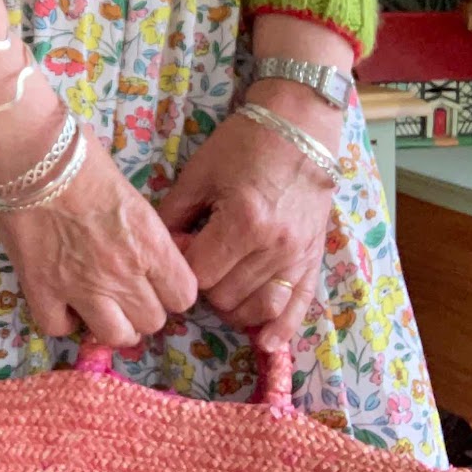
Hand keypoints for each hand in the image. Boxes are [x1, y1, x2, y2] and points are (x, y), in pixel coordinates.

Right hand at [0, 125, 198, 349]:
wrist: (28, 155)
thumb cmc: (80, 156)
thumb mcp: (129, 190)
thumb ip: (142, 228)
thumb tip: (142, 241)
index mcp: (149, 242)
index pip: (184, 295)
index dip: (172, 289)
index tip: (158, 278)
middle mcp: (122, 272)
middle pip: (153, 321)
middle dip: (143, 307)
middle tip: (127, 289)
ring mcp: (81, 287)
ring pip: (116, 336)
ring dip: (112, 323)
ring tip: (100, 304)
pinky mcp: (41, 291)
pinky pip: (60, 328)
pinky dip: (63, 319)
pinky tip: (62, 301)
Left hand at [157, 91, 338, 352]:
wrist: (300, 128)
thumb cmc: (244, 145)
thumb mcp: (199, 174)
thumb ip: (174, 216)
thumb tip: (158, 253)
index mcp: (243, 221)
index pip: (199, 275)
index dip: (182, 267)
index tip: (182, 246)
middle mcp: (273, 246)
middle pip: (226, 297)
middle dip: (205, 285)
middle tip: (202, 258)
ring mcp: (297, 257)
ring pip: (256, 308)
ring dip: (233, 305)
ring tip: (222, 283)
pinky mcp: (313, 260)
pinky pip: (298, 306)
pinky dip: (280, 328)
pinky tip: (264, 342)